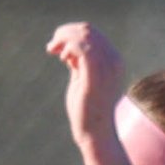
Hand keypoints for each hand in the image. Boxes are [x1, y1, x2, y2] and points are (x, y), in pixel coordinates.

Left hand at [46, 22, 124, 148]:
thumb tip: (67, 48)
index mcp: (113, 60)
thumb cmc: (87, 110)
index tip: (56, 45)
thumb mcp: (82, 79)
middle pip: (89, 31)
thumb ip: (78, 63)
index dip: (71, 34)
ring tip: (52, 49)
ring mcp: (107, 67)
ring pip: (84, 36)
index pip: (93, 34)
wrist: (95, 134)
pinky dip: (68, 47)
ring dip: (64, 38)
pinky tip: (62, 58)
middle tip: (51, 46)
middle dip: (65, 33)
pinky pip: (82, 48)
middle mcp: (114, 61)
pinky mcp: (96, 76)